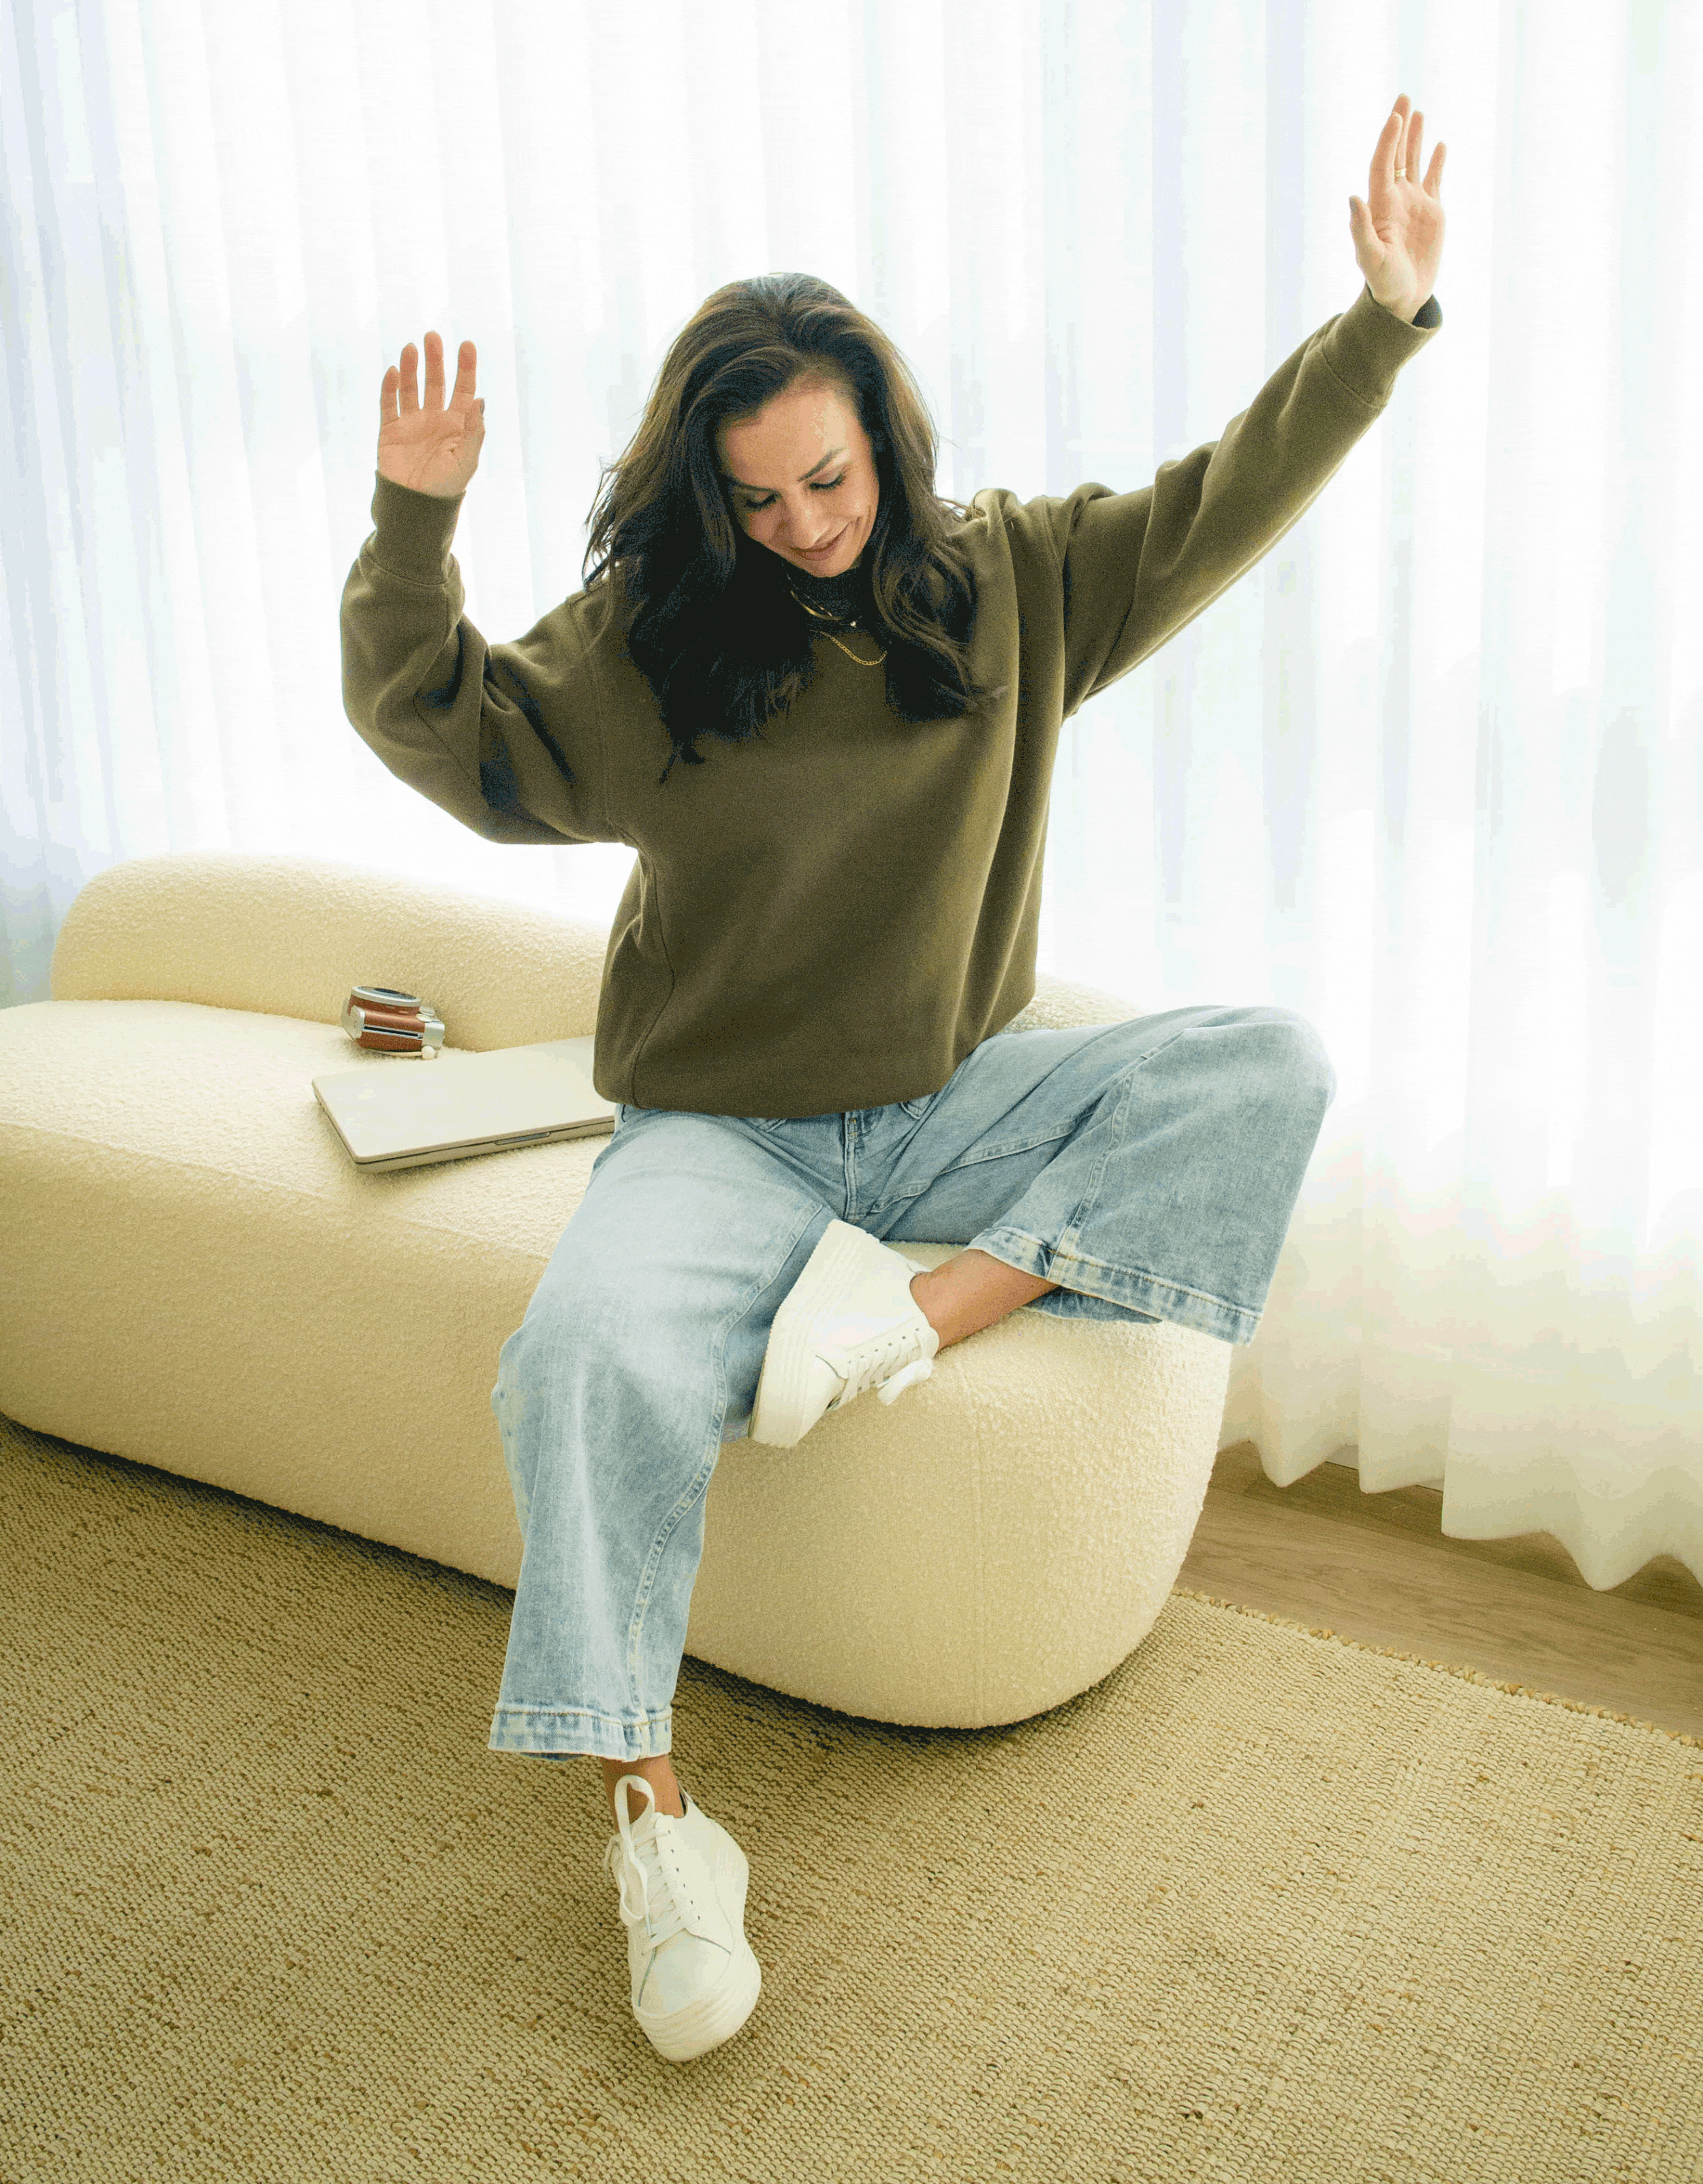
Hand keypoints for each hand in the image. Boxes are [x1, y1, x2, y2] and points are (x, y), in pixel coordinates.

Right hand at [377, 331, 485, 497]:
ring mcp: (412, 423)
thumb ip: (474, 431)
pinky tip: (394, 371)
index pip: (463, 390)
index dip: (466, 367)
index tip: (467, 345)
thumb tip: (480, 399)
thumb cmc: (446, 488)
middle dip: (435, 360)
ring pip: (411, 388)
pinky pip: (389, 404)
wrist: (416, 508)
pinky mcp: (390, 430)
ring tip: (412, 348)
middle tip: (433, 336)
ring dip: (412, 367)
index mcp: (457, 425)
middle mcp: (435, 419)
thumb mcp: (467, 460)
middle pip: (436, 382)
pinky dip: (390, 387)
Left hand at [1350, 95, 1445, 323]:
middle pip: (1397, 155)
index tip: (1395, 116)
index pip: (1383, 164)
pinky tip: (1440, 144)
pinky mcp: (1432, 212)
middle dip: (1400, 127)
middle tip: (1404, 96)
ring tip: (1418, 110)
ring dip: (1416, 137)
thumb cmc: (1384, 283)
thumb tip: (1353, 197)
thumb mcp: (1371, 259)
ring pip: (1414, 162)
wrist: (1403, 298)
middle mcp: (1396, 199)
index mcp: (1381, 206)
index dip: (1388, 140)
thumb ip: (1361, 229)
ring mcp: (1414, 203)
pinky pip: (1434, 180)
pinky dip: (1436, 162)